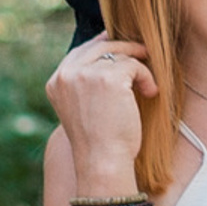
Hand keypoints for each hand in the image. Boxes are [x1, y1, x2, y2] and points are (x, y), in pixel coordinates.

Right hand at [45, 35, 153, 196]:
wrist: (102, 161)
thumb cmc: (99, 139)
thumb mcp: (81, 106)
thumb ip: (86, 81)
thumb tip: (108, 51)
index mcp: (56, 82)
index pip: (81, 51)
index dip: (104, 45)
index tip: (124, 48)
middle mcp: (67, 75)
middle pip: (101, 45)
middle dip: (126, 49)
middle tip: (144, 55)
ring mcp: (86, 74)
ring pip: (120, 54)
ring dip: (138, 68)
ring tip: (146, 87)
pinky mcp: (109, 77)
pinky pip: (135, 65)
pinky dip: (147, 77)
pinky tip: (150, 92)